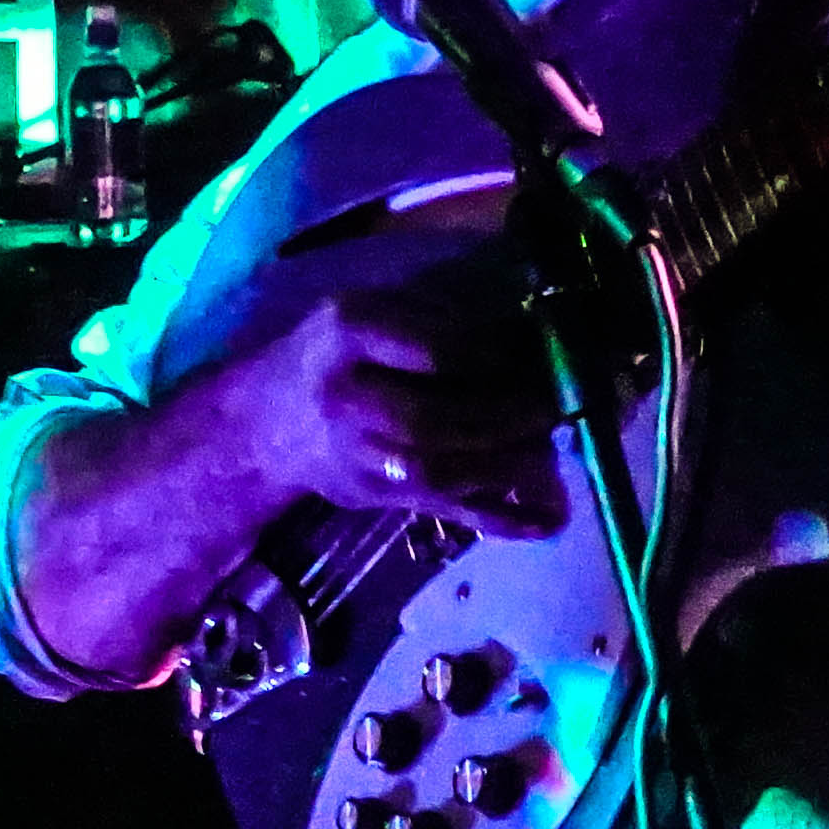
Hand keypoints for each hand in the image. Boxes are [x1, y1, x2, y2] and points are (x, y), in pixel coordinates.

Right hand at [216, 293, 571, 535]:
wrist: (267, 422)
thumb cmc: (336, 353)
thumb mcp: (370, 309)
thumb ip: (436, 316)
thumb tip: (532, 331)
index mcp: (349, 333)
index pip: (434, 349)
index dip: (497, 357)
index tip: (543, 355)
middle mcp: (347, 397)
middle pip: (436, 418)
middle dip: (510, 417)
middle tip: (560, 407)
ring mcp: (358, 455)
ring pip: (441, 470)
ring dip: (512, 466)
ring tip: (559, 449)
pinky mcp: (377, 498)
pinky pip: (446, 511)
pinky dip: (502, 518)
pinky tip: (550, 518)